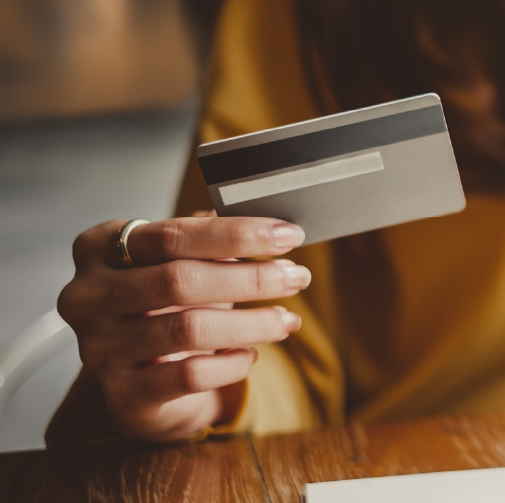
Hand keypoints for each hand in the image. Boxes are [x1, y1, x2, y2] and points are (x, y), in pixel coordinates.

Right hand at [56, 214, 309, 440]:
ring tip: (287, 319)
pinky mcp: (124, 395)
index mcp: (100, 248)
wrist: (142, 378)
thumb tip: (273, 229)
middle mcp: (88, 296)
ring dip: (252, 322)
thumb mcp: (183, 264)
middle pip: (178, 280)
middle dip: (250, 278)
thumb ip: (215, 242)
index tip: (287, 235)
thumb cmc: (167, 306)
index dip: (236, 234)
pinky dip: (232, 364)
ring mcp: (99, 349)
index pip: (173, 235)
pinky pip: (191, 375)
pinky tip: (250, 355)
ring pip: (189, 329)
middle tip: (296, 277)